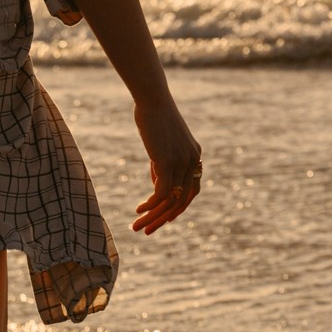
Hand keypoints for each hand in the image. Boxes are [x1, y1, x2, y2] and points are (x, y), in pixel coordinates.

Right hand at [132, 95, 202, 235]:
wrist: (152, 100)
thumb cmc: (153, 117)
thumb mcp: (161, 144)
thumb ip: (162, 164)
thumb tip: (157, 183)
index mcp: (194, 156)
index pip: (191, 191)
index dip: (177, 209)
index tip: (163, 220)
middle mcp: (193, 160)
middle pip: (181, 201)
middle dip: (162, 219)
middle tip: (146, 231)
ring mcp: (182, 162)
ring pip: (170, 200)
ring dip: (152, 217)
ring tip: (136, 226)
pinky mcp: (169, 162)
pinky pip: (161, 193)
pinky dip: (149, 205)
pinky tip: (138, 210)